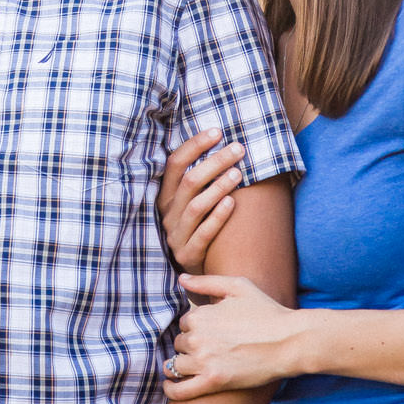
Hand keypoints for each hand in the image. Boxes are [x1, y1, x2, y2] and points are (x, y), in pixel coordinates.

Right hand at [157, 131, 244, 272]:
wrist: (190, 272)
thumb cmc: (194, 226)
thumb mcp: (188, 201)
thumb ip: (198, 178)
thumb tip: (222, 141)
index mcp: (164, 196)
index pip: (175, 163)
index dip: (194, 145)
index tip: (217, 131)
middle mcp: (167, 214)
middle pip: (190, 181)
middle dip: (215, 161)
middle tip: (238, 149)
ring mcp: (175, 235)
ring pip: (196, 206)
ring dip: (219, 186)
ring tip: (239, 173)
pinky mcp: (187, 255)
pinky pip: (203, 234)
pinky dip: (218, 217)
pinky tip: (233, 203)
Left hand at [163, 274, 307, 398]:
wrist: (289, 341)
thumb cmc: (267, 312)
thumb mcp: (238, 287)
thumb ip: (207, 282)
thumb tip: (181, 280)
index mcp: (200, 315)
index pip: (184, 323)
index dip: (196, 327)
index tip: (209, 331)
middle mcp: (198, 338)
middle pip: (179, 343)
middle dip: (190, 345)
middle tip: (208, 348)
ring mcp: (204, 362)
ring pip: (176, 365)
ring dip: (181, 365)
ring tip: (189, 367)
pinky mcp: (213, 382)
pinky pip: (180, 390)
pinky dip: (171, 389)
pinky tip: (170, 386)